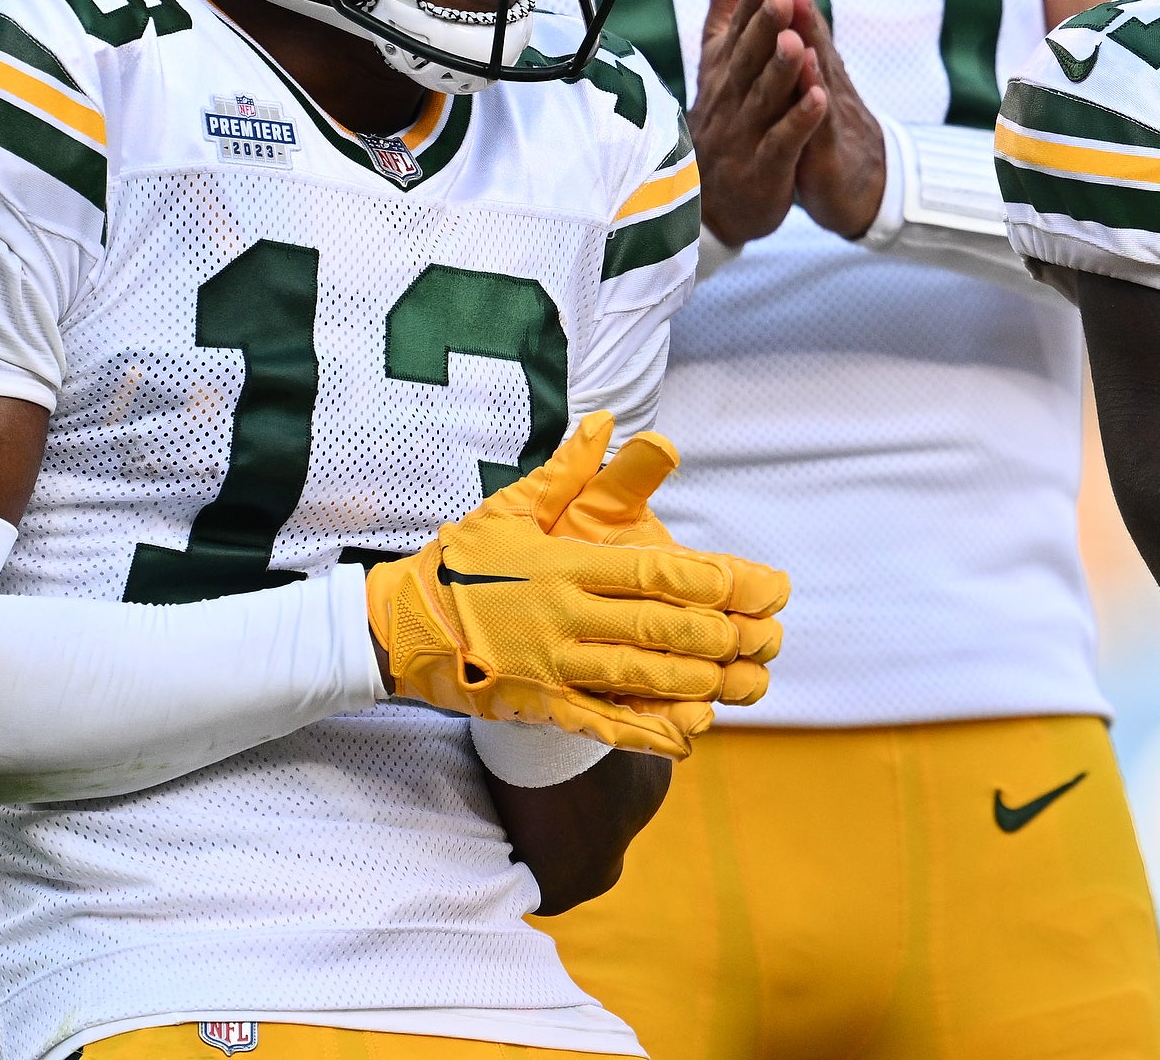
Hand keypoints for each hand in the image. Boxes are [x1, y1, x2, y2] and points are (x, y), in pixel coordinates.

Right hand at [364, 415, 768, 755]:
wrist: (401, 626)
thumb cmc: (463, 561)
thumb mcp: (511, 508)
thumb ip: (567, 472)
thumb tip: (608, 422)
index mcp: (565, 566)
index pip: (649, 572)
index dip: (705, 580)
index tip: (747, 584)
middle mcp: (563, 616)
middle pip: (653, 627)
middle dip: (713, 634)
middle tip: (757, 637)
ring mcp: (550, 666)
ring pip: (636, 677)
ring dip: (692, 682)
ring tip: (735, 681)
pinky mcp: (538, 706)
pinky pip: (600, 723)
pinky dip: (645, 732)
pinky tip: (685, 736)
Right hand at [690, 0, 826, 245]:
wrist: (716, 199)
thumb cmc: (726, 112)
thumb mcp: (725, 49)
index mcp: (724, 63)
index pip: (738, 18)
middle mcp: (731, 92)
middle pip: (748, 52)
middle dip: (764, 17)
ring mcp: (746, 131)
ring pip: (763, 95)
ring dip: (780, 66)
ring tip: (796, 39)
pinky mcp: (764, 167)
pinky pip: (782, 141)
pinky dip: (798, 121)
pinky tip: (818, 99)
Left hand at [780, 0, 887, 240]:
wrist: (854, 182)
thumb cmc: (818, 118)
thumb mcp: (799, 69)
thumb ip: (786, 20)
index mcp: (805, 54)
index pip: (790, 8)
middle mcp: (819, 73)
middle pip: (805, 25)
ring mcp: (826, 108)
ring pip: (816, 67)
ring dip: (806, 33)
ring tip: (793, 1)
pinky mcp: (825, 149)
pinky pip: (819, 125)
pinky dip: (816, 105)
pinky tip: (813, 88)